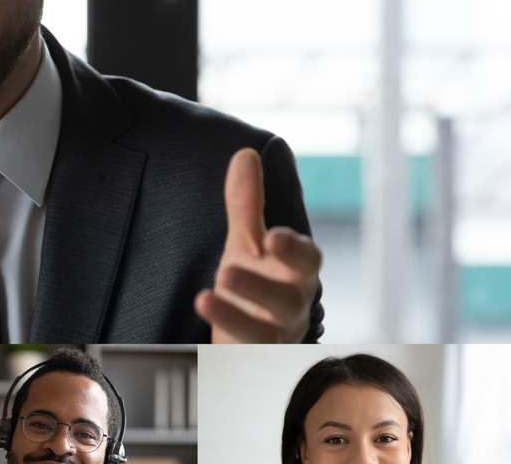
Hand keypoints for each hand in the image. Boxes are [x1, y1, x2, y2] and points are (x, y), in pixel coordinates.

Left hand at [195, 147, 321, 342]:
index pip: (307, 259)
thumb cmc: (254, 282)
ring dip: (238, 312)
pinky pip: (245, 350)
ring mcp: (276, 333)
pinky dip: (226, 331)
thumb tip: (245, 155)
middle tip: (230, 269)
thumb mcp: (246, 241)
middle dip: (262, 285)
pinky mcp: (254, 354)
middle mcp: (293, 303)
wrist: (246, 333)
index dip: (293, 249)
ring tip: (208, 293)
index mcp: (296, 271)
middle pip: (290, 297)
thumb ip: (247, 203)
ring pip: (267, 329)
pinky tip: (203, 310)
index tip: (271, 236)